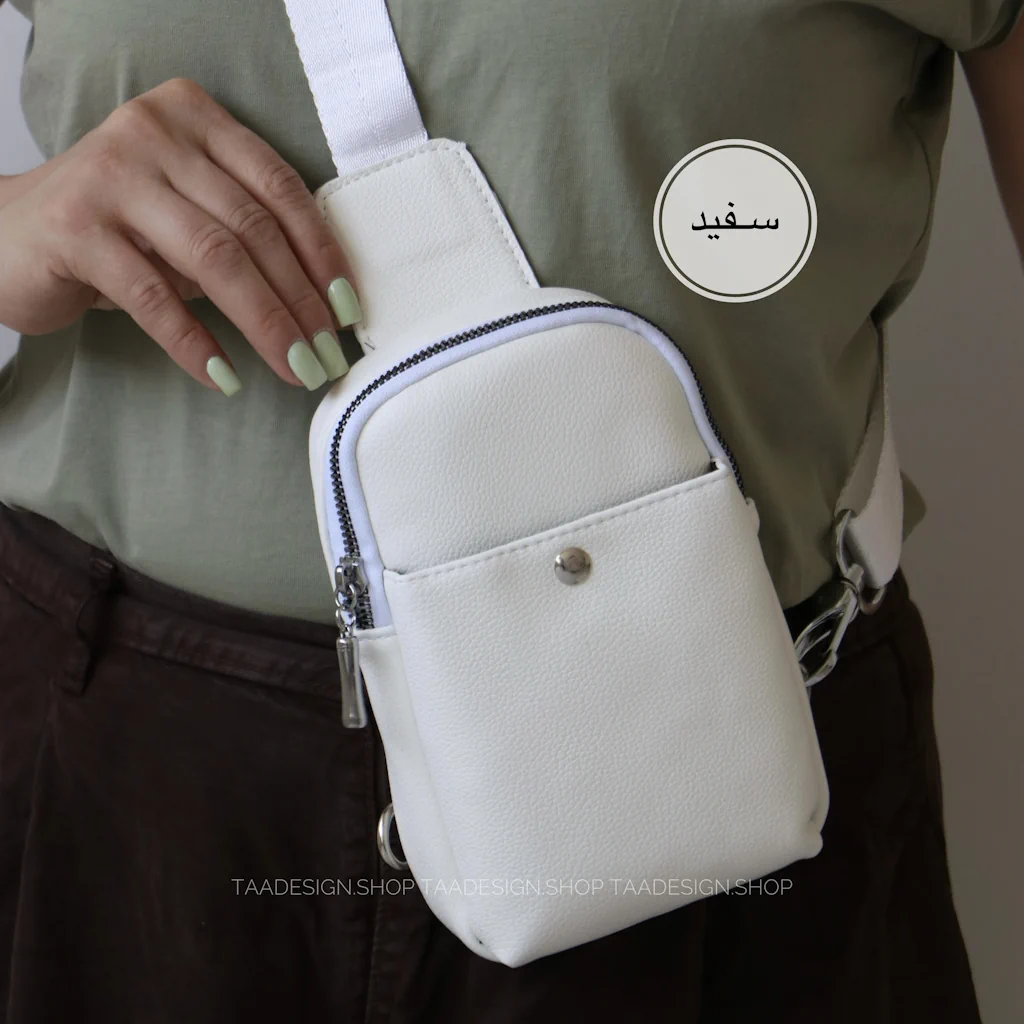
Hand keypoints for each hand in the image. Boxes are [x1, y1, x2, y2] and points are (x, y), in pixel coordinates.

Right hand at [0, 78, 361, 394]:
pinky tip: (225, 376)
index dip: (321, 254)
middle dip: (300, 300)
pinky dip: (194, 342)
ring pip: (214, 257)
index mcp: (194, 118)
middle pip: (252, 227)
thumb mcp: (190, 216)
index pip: (280, 187)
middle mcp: (153, 133)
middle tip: (327, 354)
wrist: (9, 236)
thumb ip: (245, 235)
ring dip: (264, 323)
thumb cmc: (119, 231)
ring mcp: (111, 175)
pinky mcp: (74, 228)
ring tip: (294, 368)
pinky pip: (153, 296)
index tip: (348, 311)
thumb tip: (323, 305)